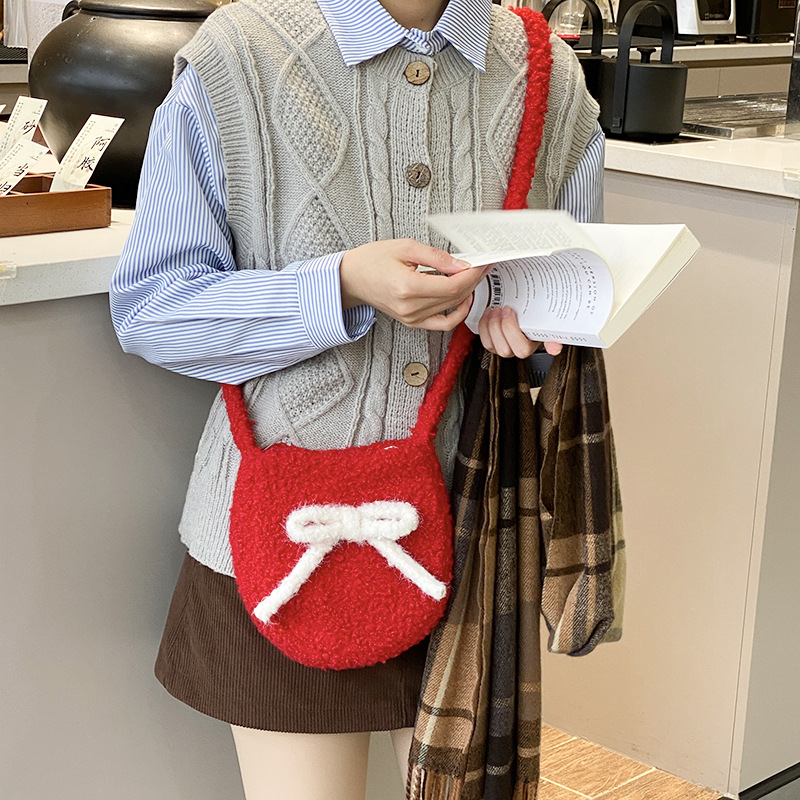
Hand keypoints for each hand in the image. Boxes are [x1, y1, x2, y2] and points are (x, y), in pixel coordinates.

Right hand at [340, 239, 490, 330]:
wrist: (352, 278)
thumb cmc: (372, 260)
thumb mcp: (406, 247)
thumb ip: (437, 257)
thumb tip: (462, 265)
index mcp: (407, 287)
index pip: (452, 286)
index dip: (472, 274)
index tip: (482, 263)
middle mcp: (410, 307)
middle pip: (455, 297)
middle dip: (473, 280)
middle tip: (482, 266)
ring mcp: (411, 318)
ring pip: (451, 308)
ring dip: (467, 292)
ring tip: (472, 276)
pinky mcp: (412, 322)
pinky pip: (442, 324)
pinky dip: (457, 313)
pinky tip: (463, 300)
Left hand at [478, 306, 562, 358]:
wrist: (522, 312)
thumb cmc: (535, 317)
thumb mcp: (547, 323)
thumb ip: (554, 335)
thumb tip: (555, 348)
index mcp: (530, 345)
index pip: (522, 349)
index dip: (513, 332)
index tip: (511, 311)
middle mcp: (514, 350)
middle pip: (504, 349)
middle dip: (500, 326)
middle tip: (503, 308)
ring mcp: (501, 347)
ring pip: (490, 345)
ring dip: (490, 325)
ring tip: (494, 310)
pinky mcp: (491, 342)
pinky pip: (483, 339)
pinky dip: (483, 325)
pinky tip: (488, 313)